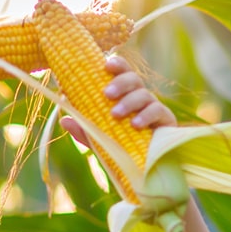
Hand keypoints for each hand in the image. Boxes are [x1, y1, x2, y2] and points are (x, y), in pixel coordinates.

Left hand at [60, 54, 175, 145]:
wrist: (146, 166)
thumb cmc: (121, 147)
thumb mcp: (99, 139)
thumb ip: (84, 130)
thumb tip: (64, 119)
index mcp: (125, 94)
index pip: (122, 71)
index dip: (116, 64)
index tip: (105, 66)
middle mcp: (140, 97)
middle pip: (134, 78)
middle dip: (120, 83)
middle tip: (106, 94)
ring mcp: (154, 107)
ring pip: (144, 94)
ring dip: (128, 102)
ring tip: (115, 115)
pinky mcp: (166, 120)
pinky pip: (158, 111)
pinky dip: (145, 116)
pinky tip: (135, 125)